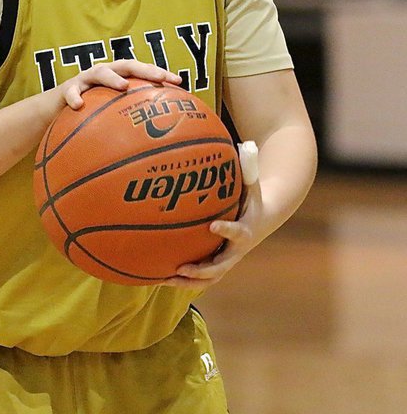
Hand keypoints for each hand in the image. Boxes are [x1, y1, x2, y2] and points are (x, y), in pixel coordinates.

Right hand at [58, 60, 181, 109]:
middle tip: (159, 78)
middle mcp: (104, 73)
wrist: (56, 109)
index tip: (179, 82)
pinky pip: (71, 93)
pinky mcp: (67, 88)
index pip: (143, 71)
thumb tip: (159, 142)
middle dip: (144, 70)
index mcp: (118, 76)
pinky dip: (75, 98)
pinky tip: (79, 106)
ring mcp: (86, 79)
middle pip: (127, 65)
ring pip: (100, 73)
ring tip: (123, 86)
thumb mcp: (112, 115)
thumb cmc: (91, 112)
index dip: (160, 74)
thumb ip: (130, 120)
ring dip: (112, 77)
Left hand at [163, 141, 264, 291]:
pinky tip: (159, 276)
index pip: (238, 232)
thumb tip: (242, 142)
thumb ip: (248, 164)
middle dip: (202, 269)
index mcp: (246, 229)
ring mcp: (227, 260)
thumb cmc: (252, 196)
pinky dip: (183, 280)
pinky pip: (200, 277)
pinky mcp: (218, 264)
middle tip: (182, 267)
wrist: (262, 219)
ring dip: (188, 281)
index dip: (226, 231)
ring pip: (209, 278)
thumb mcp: (252, 181)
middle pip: (221, 266)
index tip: (212, 225)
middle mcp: (236, 250)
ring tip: (165, 278)